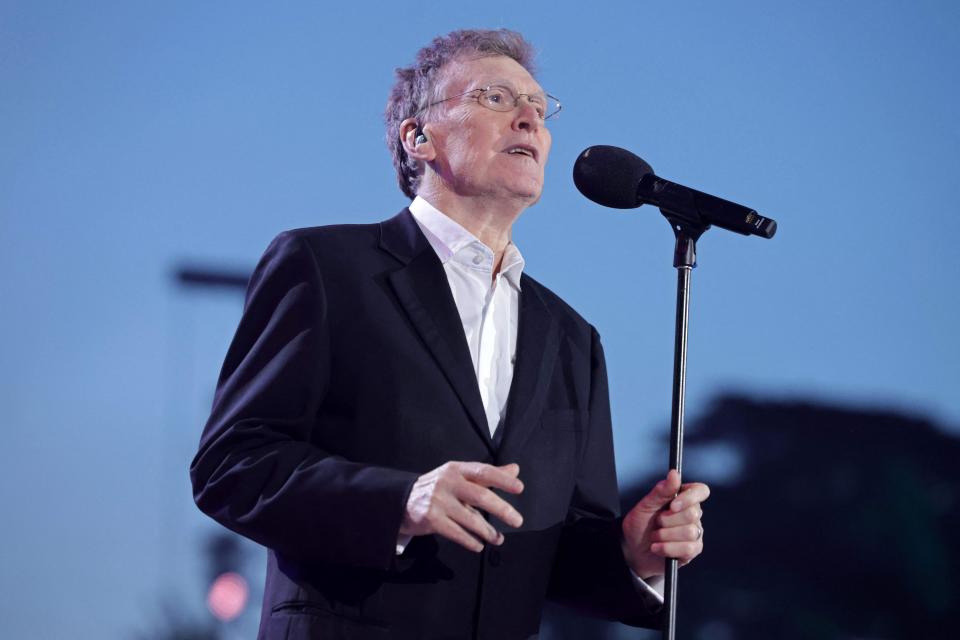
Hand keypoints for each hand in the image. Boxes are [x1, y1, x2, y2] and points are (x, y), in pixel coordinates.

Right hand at [400, 461, 524, 552]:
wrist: (402, 500)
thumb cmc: (438, 488)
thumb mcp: (459, 475)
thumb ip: (487, 475)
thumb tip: (515, 470)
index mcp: (456, 469)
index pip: (483, 471)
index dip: (502, 480)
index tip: (519, 488)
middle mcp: (447, 483)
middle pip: (480, 496)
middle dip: (502, 510)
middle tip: (517, 520)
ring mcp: (438, 502)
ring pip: (471, 519)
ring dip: (488, 531)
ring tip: (498, 538)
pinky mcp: (432, 520)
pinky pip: (457, 534)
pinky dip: (471, 541)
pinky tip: (479, 545)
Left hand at [621, 469, 708, 577]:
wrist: (633, 549)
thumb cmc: (640, 525)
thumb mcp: (646, 505)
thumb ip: (661, 490)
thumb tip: (674, 473)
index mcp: (683, 498)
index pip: (700, 491)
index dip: (689, 498)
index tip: (672, 505)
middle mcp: (692, 515)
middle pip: (693, 513)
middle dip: (668, 520)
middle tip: (656, 522)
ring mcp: (695, 533)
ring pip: (690, 532)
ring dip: (665, 535)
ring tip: (655, 536)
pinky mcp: (692, 550)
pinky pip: (688, 548)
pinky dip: (667, 548)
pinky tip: (657, 548)